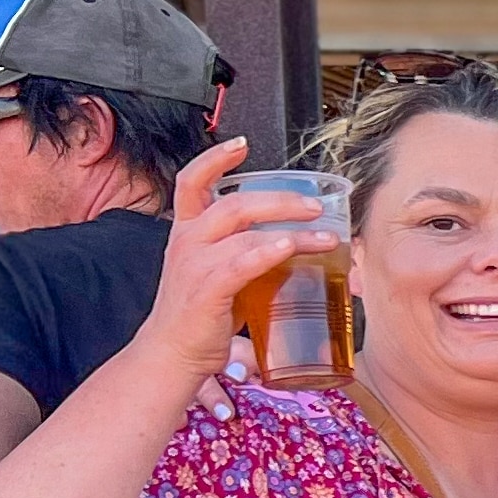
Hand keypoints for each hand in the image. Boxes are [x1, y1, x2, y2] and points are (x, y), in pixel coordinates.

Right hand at [139, 140, 339, 383]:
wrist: (172, 353)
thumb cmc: (202, 314)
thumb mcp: (219, 271)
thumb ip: (244, 251)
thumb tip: (292, 243)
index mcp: (187, 231)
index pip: (193, 182)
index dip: (216, 159)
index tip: (242, 144)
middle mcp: (188, 241)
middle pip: (234, 202)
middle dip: (280, 199)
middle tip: (316, 206)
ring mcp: (195, 264)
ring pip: (244, 231)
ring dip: (290, 229)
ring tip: (326, 236)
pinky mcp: (207, 291)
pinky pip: (238, 263)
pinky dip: (265, 251)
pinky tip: (288, 247)